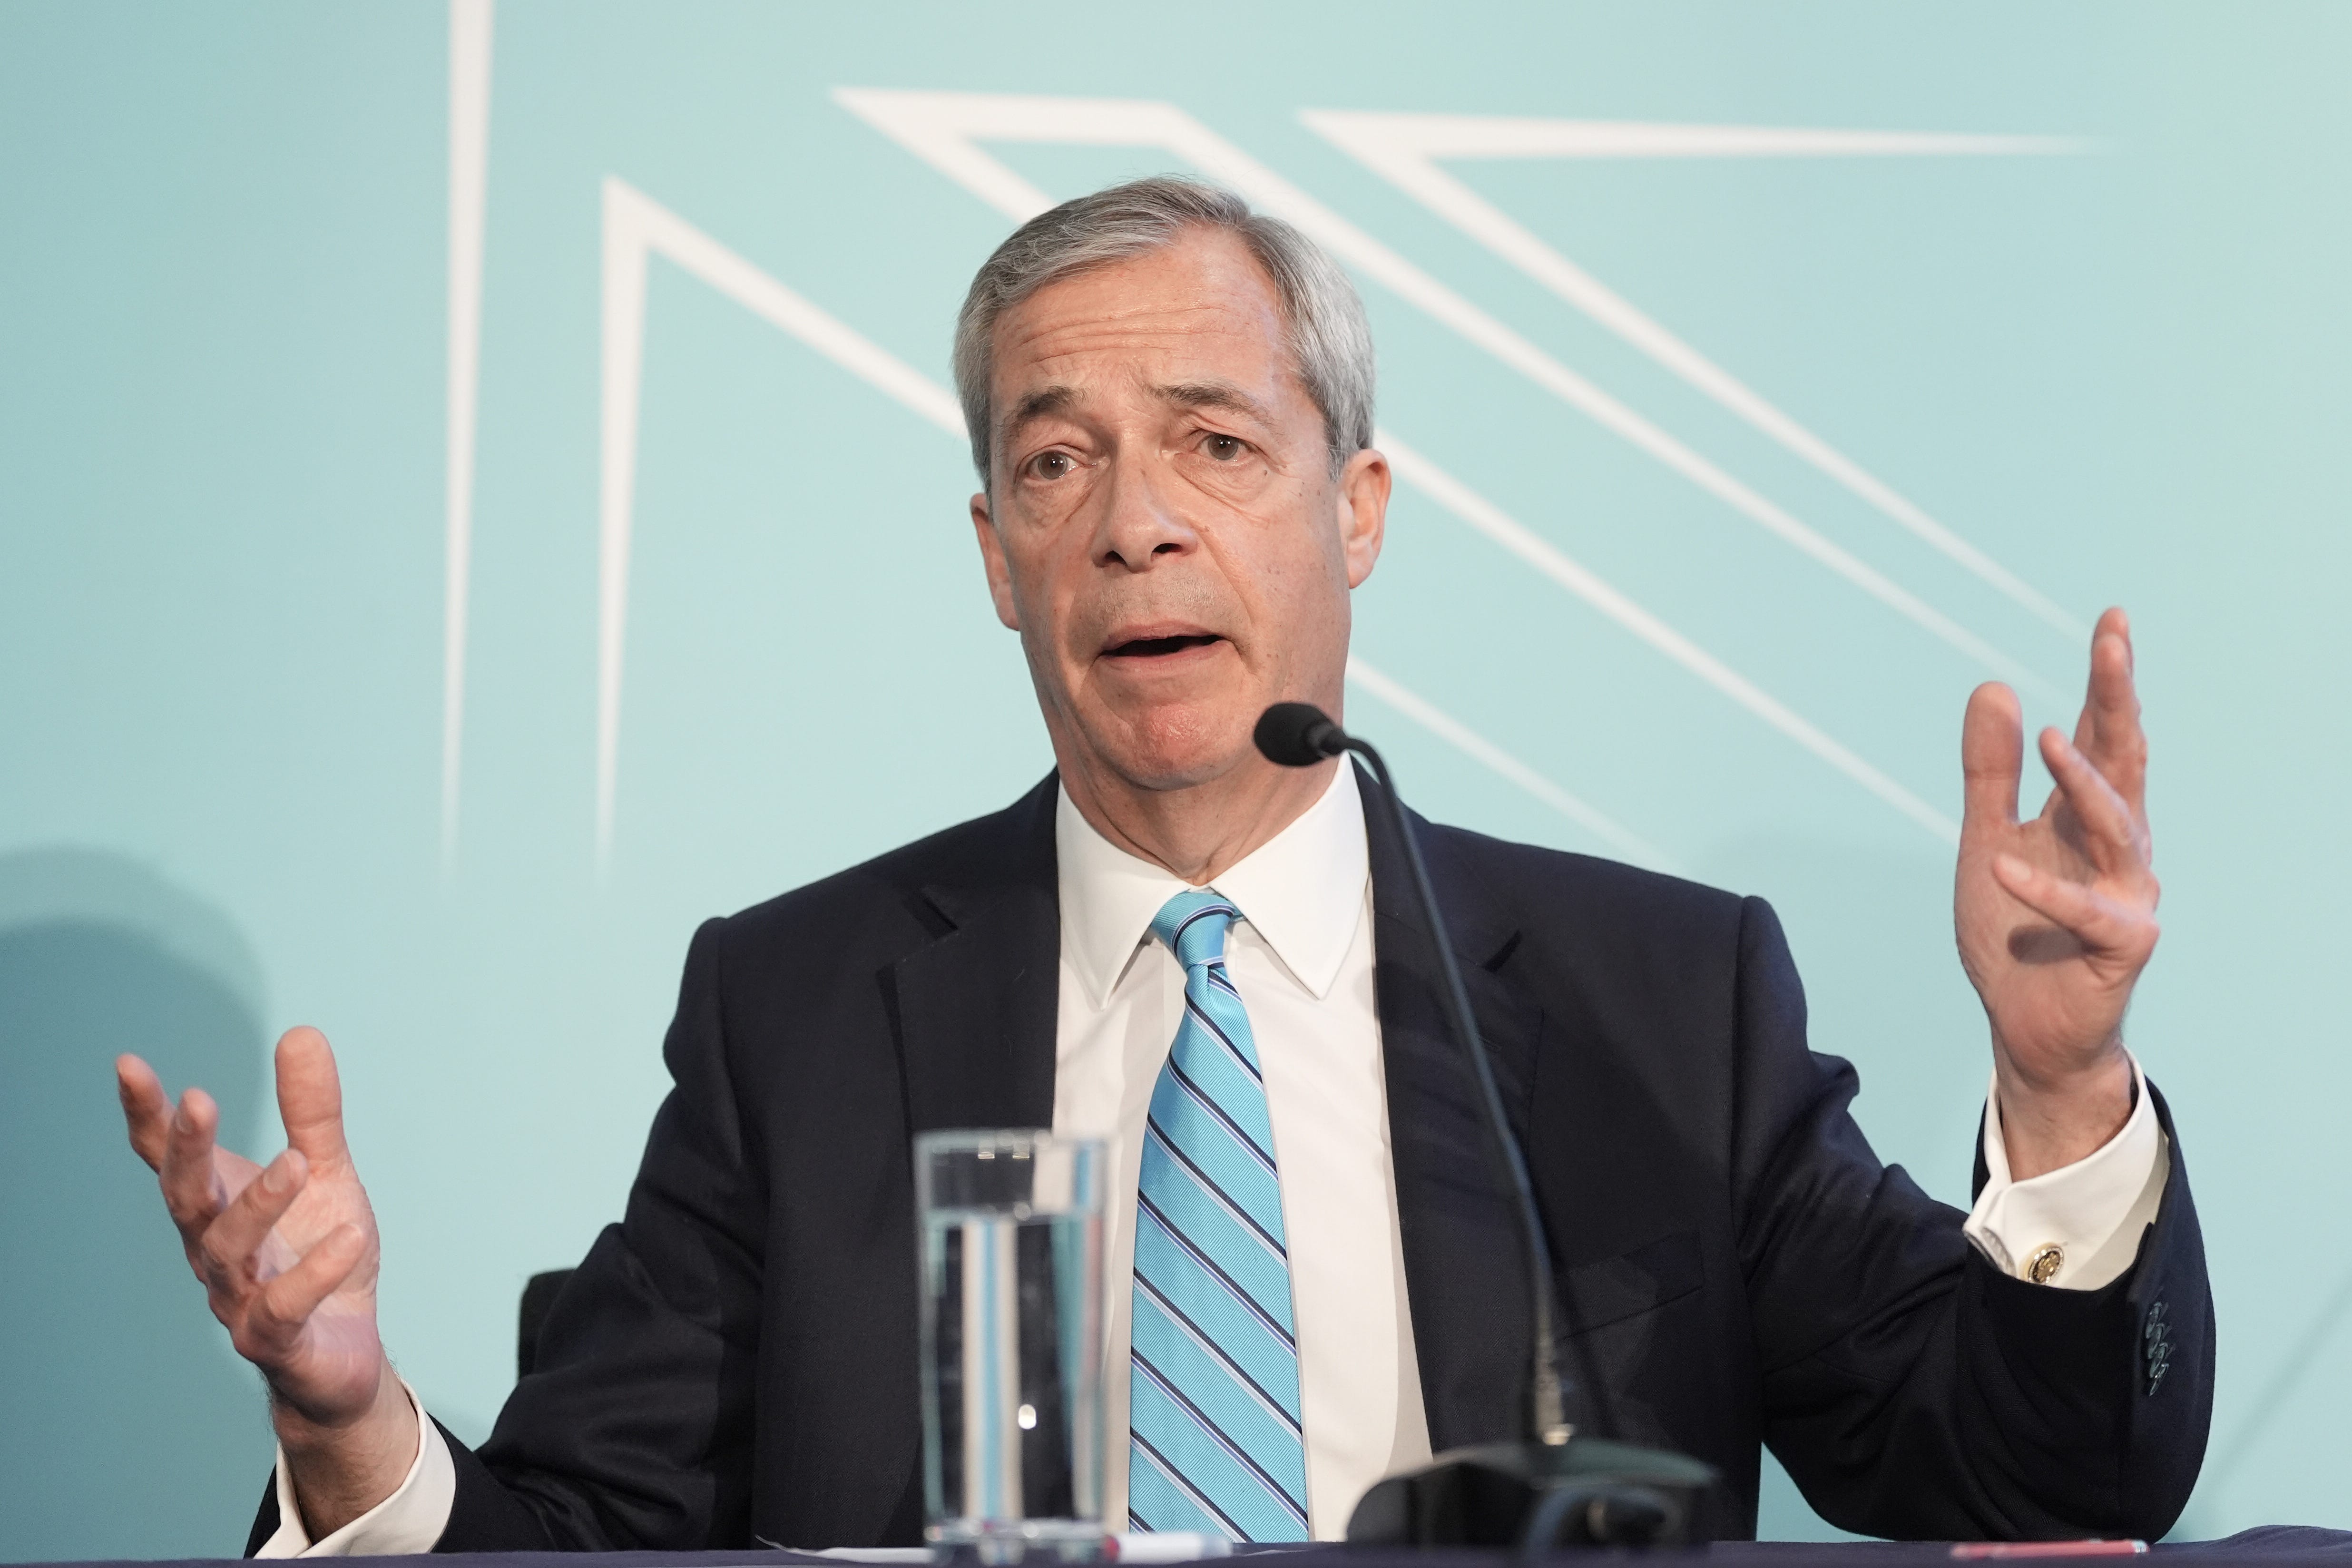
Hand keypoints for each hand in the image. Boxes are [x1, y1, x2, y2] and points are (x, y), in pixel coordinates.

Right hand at [118, 1026, 414, 1533]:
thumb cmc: (321, 1257)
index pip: (169, 1159)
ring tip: (296, 1164)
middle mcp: (215, 1251)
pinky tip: (351, 1236)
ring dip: (257, 1206)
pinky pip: (285, 1308)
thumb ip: (311, 1112)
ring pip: (228, 1253)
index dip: (146, 1115)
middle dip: (186, 1152)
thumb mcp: (326, 1173)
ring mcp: (241, 1299)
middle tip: (197, 1098)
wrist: (344, 1356)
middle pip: (186, 1200)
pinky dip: (315, 1273)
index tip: (127, 1064)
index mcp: (218, 1206)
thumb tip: (301, 1031)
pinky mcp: (277, 1341)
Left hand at [1955, 607, 2159, 1178]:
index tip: (2112, 622)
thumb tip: (1994, 687)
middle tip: (2113, 642)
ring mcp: (2125, 893)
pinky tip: (2002, 864)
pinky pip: (2081, 911)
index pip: (2103, 737)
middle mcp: (2118, 847)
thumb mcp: (1985, 836)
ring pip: (2115, 826)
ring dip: (2082, 781)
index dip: (2109, 682)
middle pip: (2124, 761)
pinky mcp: (2120, 945)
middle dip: (2118, 701)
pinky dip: (2042, 888)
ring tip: (2047, 738)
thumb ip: (1988, 771)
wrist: (2024, 1021)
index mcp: (2086, 817)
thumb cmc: (2015, 930)